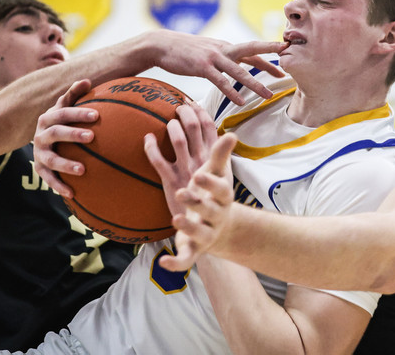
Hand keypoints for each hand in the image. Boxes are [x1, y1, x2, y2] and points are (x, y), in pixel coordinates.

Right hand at [33, 79, 95, 198]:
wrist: (42, 141)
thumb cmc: (62, 121)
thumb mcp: (65, 107)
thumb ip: (74, 94)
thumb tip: (86, 80)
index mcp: (49, 118)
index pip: (63, 112)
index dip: (78, 113)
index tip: (96, 115)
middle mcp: (40, 135)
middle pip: (56, 133)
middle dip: (73, 134)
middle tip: (91, 137)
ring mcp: (39, 153)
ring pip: (51, 160)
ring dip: (66, 164)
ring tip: (83, 169)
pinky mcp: (40, 169)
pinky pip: (48, 179)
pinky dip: (59, 186)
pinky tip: (73, 193)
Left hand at [145, 102, 218, 218]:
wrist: (210, 229)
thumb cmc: (213, 198)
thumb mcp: (222, 175)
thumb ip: (218, 154)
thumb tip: (221, 132)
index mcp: (215, 158)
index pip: (210, 126)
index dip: (200, 111)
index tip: (190, 101)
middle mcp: (202, 162)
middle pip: (194, 128)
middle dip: (184, 113)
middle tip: (177, 106)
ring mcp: (186, 172)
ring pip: (178, 141)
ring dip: (171, 127)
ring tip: (168, 121)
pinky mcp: (171, 184)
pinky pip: (158, 161)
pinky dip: (151, 148)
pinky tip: (147, 139)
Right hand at [153, 31, 286, 104]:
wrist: (161, 45)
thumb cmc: (185, 50)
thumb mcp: (208, 50)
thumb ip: (223, 56)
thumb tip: (235, 62)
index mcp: (226, 46)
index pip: (253, 49)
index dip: (270, 52)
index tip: (287, 55)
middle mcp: (223, 49)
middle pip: (252, 51)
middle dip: (271, 58)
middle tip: (287, 68)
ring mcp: (213, 57)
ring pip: (239, 71)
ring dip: (255, 84)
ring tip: (268, 96)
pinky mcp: (201, 67)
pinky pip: (220, 81)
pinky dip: (231, 92)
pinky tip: (241, 102)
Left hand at [155, 127, 235, 271]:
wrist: (221, 229)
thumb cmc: (214, 196)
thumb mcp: (217, 176)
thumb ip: (220, 156)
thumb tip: (232, 133)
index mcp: (223, 198)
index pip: (221, 191)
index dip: (210, 184)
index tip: (198, 174)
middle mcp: (216, 217)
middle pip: (210, 211)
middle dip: (196, 202)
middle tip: (181, 192)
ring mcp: (205, 234)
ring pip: (199, 233)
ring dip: (189, 226)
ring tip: (176, 218)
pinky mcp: (193, 249)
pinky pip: (186, 260)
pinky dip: (175, 263)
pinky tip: (162, 262)